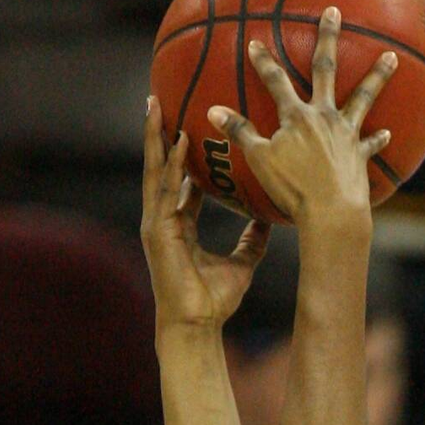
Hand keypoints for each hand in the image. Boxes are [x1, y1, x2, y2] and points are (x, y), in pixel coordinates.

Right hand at [141, 100, 270, 335]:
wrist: (197, 326)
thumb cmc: (215, 301)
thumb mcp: (242, 263)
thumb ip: (252, 239)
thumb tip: (268, 218)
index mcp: (179, 224)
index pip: (179, 180)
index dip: (181, 154)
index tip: (186, 126)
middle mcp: (164, 218)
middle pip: (160, 166)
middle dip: (158, 133)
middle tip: (159, 98)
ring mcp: (156, 223)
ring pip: (155, 170)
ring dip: (155, 136)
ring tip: (155, 104)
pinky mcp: (156, 230)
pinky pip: (163, 189)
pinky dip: (171, 163)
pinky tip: (177, 140)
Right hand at [211, 7, 396, 230]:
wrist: (331, 213)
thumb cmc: (293, 188)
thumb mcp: (260, 161)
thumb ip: (240, 133)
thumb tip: (212, 111)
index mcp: (296, 116)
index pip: (275, 80)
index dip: (264, 62)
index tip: (257, 42)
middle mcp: (324, 116)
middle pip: (325, 69)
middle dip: (327, 37)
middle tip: (334, 11)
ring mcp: (345, 134)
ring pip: (363, 97)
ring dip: (377, 76)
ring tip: (392, 57)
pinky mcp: (359, 156)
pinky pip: (371, 144)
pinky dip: (378, 139)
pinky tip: (387, 133)